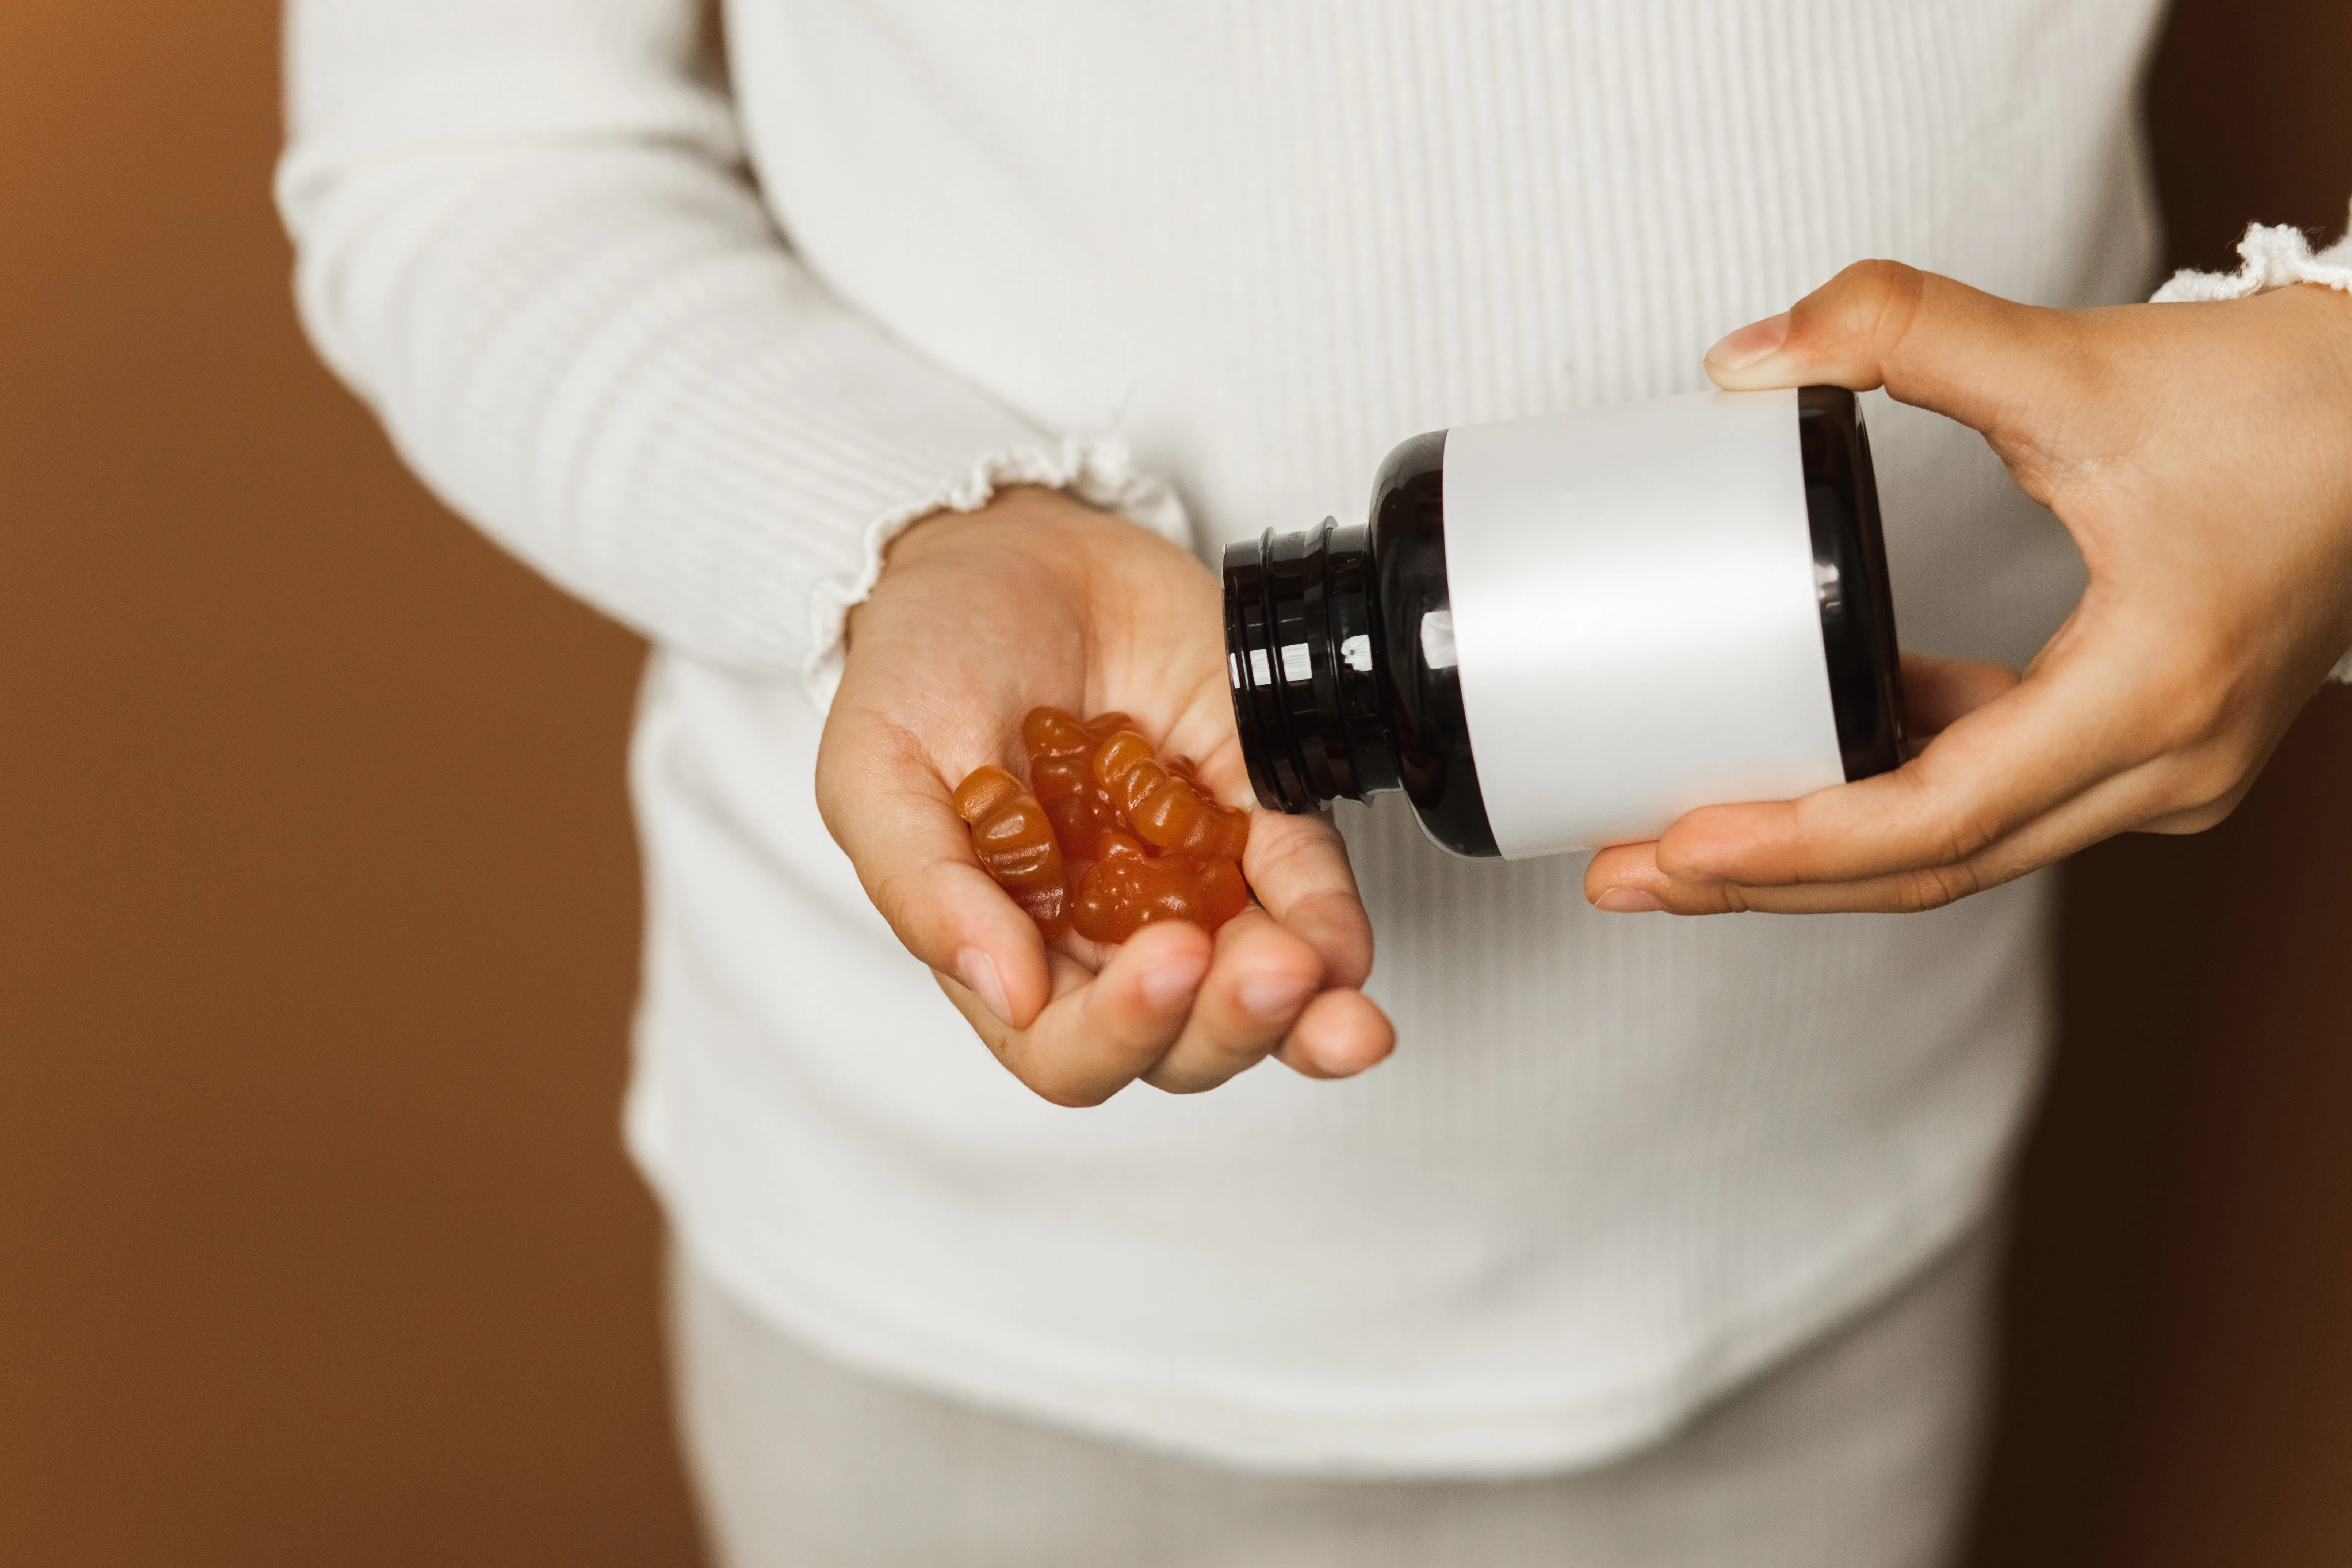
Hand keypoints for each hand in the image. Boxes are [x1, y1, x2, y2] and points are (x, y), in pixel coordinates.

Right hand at [817, 486, 1394, 1104]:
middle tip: (1268, 973)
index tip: (1165, 962)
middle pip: (1178, 1044)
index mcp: (1007, 948)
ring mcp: (1187, 883)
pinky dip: (1334, 922)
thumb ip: (923, 885)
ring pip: (1259, 993)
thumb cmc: (925, 662)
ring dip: (1303, 1008)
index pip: (1066, 1049)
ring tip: (1322, 976)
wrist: (1005, 551)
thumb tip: (1007, 991)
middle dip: (1229, 1026)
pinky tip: (1342, 943)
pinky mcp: (1255, 816)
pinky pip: (1305, 888)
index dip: (1120, 1033)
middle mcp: (1105, 938)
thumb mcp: (876, 765)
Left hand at [1586, 264, 2351, 915]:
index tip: (1672, 852)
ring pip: (1960, 844)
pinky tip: (1816, 741)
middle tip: (1624, 876)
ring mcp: (2165, 771)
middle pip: (1930, 865)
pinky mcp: (2151, 744)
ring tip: (1683, 836)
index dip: (1794, 846)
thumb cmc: (2291, 403)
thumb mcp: (2083, 360)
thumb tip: (1747, 355)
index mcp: (2146, 699)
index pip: (1935, 818)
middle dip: (1768, 878)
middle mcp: (2162, 769)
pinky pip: (2000, 793)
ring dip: (1820, 846)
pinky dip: (1901, 781)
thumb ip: (1905, 330)